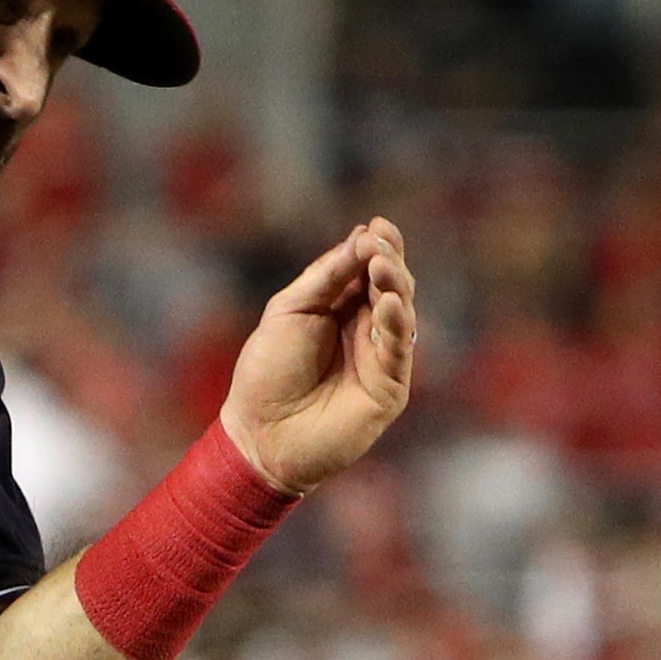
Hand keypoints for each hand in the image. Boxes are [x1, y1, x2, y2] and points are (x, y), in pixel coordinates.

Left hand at [218, 217, 417, 494]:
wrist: (259, 433)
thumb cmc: (267, 372)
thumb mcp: (289, 310)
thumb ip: (326, 278)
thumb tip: (361, 238)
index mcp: (340, 308)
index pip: (368, 270)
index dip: (377, 247)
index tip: (378, 225)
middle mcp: (366, 329)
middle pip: (391, 287)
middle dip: (389, 261)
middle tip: (382, 243)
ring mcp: (381, 358)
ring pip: (401, 314)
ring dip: (395, 287)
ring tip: (382, 265)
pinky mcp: (390, 388)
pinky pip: (399, 351)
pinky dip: (396, 324)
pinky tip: (388, 302)